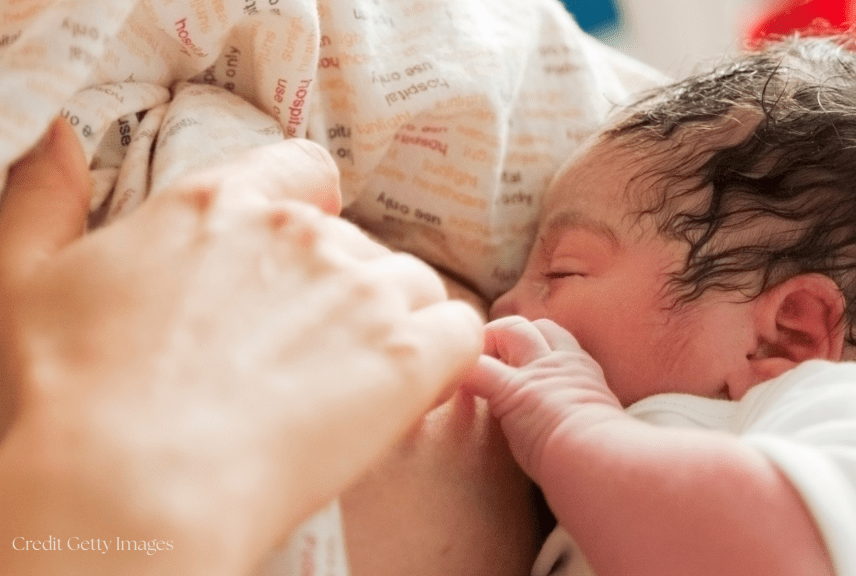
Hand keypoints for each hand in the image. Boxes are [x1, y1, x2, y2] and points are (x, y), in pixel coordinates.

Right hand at [0, 119, 482, 575]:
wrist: (130, 485)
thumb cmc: (73, 394)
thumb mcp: (27, 277)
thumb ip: (44, 197)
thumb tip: (55, 135)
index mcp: (223, 203)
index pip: (309, 171)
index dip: (314, 212)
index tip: (300, 259)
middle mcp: (303, 234)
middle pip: (363, 245)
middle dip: (344, 292)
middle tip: (302, 357)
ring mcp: (362, 292)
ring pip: (415, 287)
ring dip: (395, 327)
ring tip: (346, 385)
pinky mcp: (406, 356)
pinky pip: (462, 331)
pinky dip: (446, 356)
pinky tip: (409, 390)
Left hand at [461, 316, 624, 479]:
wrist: (603, 461)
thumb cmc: (609, 460)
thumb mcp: (606, 430)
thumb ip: (589, 424)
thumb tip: (594, 445)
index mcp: (584, 374)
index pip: (557, 341)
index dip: (534, 345)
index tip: (520, 365)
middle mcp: (562, 363)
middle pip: (534, 326)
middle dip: (508, 335)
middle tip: (490, 360)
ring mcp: (537, 373)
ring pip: (510, 329)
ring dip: (488, 339)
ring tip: (470, 362)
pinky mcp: (511, 391)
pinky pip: (477, 368)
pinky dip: (460, 370)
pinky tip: (447, 380)